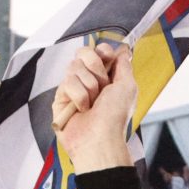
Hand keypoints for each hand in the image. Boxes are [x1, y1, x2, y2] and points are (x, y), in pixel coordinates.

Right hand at [50, 41, 139, 174]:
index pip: (98, 50)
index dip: (102, 52)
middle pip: (83, 53)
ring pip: (74, 67)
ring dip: (88, 86)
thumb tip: (123, 50)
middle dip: (95, 69)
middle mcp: (89, 80)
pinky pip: (66, 82)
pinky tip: (82, 109)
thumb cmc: (115, 116)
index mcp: (106, 77)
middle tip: (102, 88)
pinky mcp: (60, 98)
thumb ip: (124, 65)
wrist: (100, 138)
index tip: (108, 61)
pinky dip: (78, 96)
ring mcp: (73, 88)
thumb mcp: (128, 86)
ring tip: (92, 104)